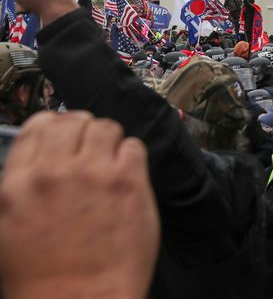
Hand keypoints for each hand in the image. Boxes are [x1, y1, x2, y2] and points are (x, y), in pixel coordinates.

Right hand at [0, 111, 159, 298]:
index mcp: (19, 183)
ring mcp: (94, 174)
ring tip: (109, 161)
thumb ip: (20, 187)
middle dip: (82, 129)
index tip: (64, 133)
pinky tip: (126, 176)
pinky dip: (131, 156)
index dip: (54, 125)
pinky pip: (134, 146)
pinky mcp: (129, 182)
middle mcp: (54, 172)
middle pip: (73, 120)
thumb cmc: (42, 277)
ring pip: (106, 127)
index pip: (38, 125)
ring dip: (108, 140)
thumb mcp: (7, 227)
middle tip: (90, 145)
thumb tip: (35, 162)